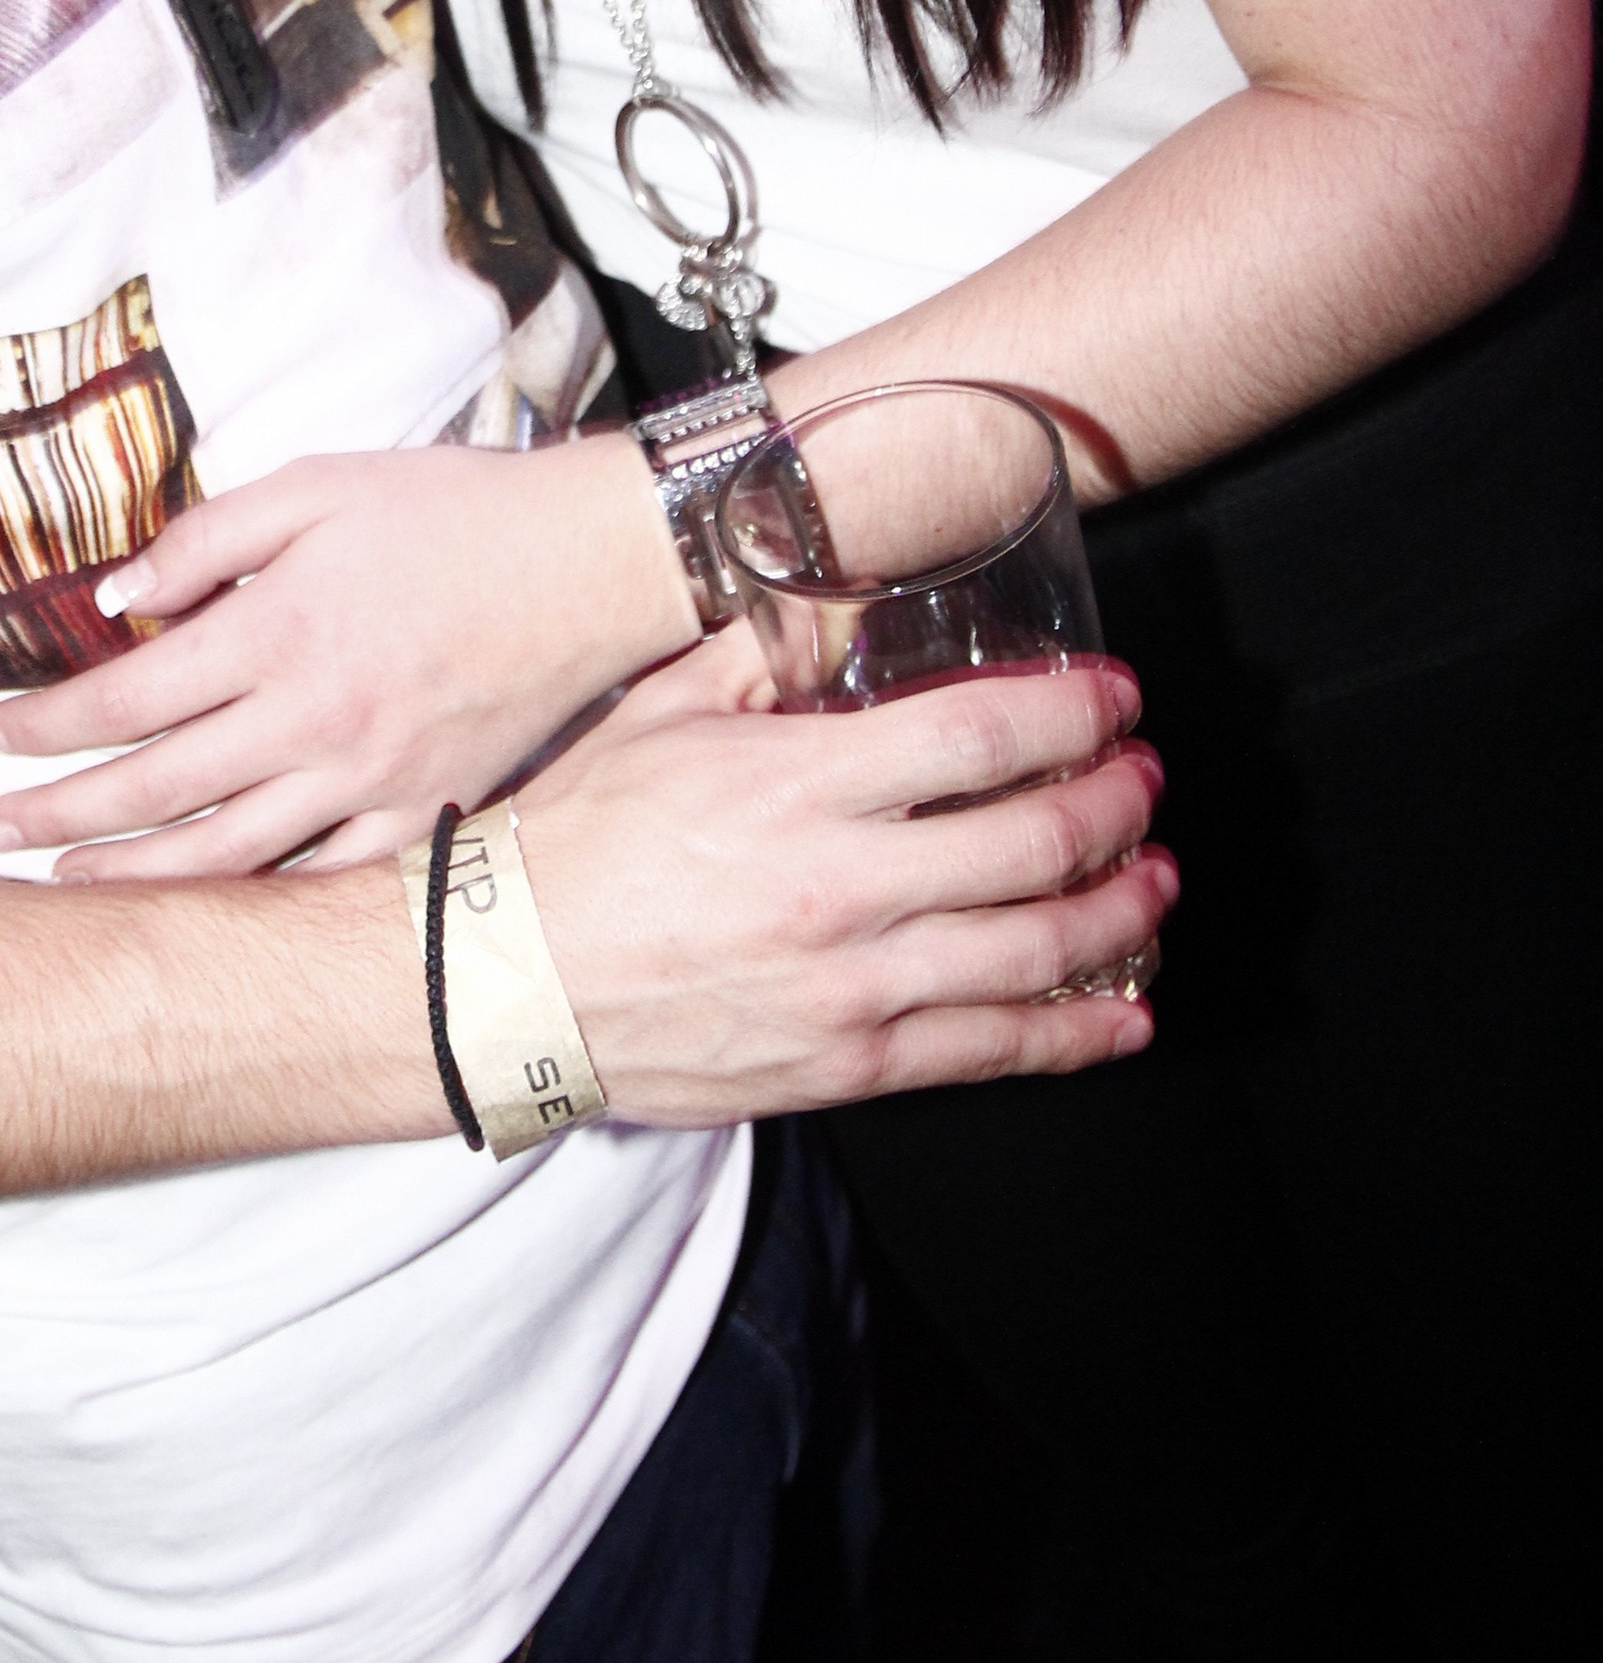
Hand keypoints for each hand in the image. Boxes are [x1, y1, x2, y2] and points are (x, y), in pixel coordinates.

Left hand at [0, 433, 707, 879]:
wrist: (588, 565)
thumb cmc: (450, 511)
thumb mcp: (318, 485)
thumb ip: (208, 537)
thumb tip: (117, 599)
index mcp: (279, 631)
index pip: (128, 697)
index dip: (47, 724)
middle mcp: (314, 720)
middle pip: (155, 788)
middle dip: (58, 810)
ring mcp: (369, 779)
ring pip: (225, 852)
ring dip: (131, 871)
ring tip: (62, 881)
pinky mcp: (422, 813)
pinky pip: (321, 879)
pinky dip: (253, 899)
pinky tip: (203, 905)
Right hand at [518, 647, 1172, 1118]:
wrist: (508, 981)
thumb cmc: (577, 841)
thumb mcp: (662, 714)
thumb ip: (758, 653)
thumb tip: (830, 599)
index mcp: (797, 785)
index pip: (981, 739)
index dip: (1072, 716)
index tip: (1112, 701)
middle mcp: (841, 887)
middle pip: (1035, 843)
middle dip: (1118, 804)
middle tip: (1142, 779)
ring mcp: (853, 986)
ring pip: (1036, 950)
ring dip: (1122, 911)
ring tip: (1154, 878)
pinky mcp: (848, 1063)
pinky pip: (994, 1051)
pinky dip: (1077, 1033)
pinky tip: (1125, 1013)